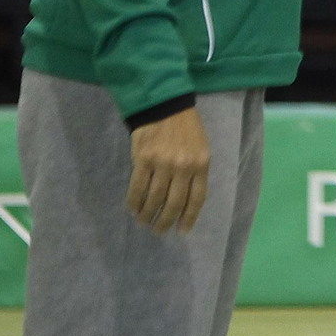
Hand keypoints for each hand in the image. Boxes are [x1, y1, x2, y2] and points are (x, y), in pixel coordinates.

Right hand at [126, 106, 209, 234]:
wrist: (164, 103)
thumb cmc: (184, 127)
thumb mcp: (200, 147)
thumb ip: (195, 171)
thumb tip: (185, 201)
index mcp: (201, 163)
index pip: (197, 198)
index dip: (189, 218)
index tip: (181, 232)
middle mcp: (184, 166)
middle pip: (174, 203)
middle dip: (165, 221)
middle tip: (158, 230)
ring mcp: (163, 163)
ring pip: (154, 199)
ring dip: (148, 214)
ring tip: (144, 221)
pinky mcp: (143, 159)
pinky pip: (137, 188)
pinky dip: (134, 202)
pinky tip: (133, 209)